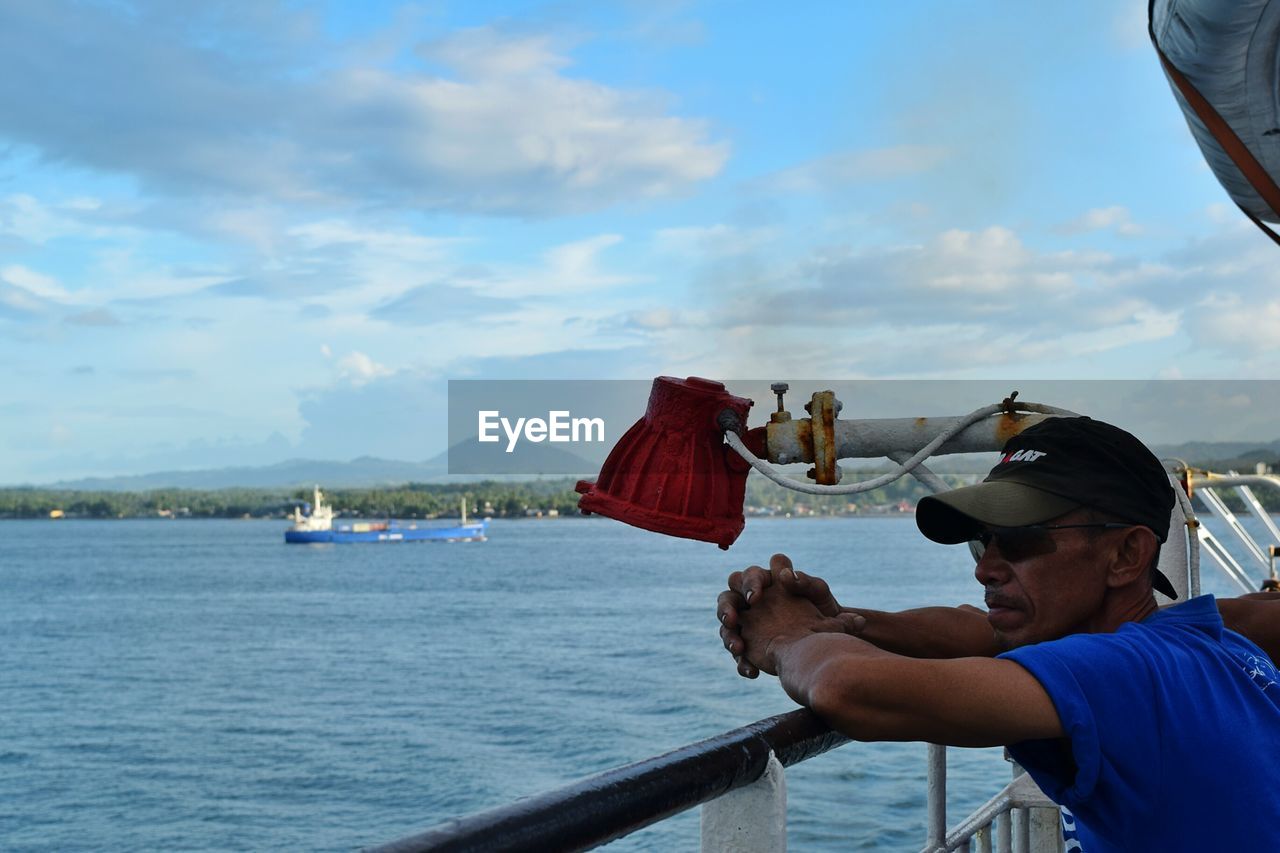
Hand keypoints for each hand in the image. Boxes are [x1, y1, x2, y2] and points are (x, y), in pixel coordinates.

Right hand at [717, 553, 861, 677]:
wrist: (828, 642)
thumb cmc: (825, 611)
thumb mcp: (820, 594)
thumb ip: (805, 581)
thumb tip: (785, 574)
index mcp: (768, 582)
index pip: (751, 575)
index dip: (749, 583)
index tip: (756, 598)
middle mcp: (752, 601)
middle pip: (728, 597)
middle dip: (726, 607)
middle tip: (733, 619)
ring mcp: (748, 624)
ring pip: (727, 626)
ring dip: (728, 636)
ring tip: (738, 648)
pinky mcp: (750, 646)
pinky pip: (738, 653)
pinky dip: (742, 663)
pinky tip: (752, 672)